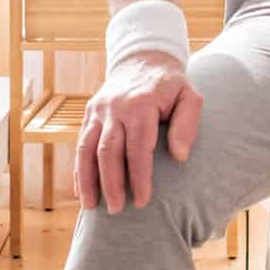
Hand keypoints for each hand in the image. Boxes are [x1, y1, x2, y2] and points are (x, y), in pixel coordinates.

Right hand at [72, 49, 202, 214]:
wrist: (143, 59)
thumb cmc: (171, 85)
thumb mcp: (190, 96)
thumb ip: (188, 124)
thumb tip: (180, 156)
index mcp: (141, 104)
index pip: (138, 147)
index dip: (139, 176)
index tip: (142, 201)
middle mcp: (115, 107)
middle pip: (108, 151)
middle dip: (111, 183)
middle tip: (117, 210)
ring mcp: (99, 110)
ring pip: (87, 149)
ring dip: (88, 180)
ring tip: (91, 207)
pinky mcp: (89, 113)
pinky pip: (80, 144)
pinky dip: (79, 169)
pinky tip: (81, 192)